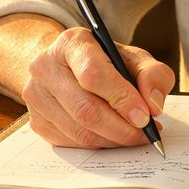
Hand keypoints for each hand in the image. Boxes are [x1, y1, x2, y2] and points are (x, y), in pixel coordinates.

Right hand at [22, 26, 175, 148]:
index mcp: (71, 43)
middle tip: (145, 133)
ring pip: (79, 131)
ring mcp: (35, 95)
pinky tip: (114, 136)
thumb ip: (153, 74)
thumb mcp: (134, 58)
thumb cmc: (105, 62)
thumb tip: (153, 105)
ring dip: (113, 140)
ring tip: (135, 135)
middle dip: (122, 128)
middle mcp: (45, 66)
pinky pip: (71, 143)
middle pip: (85, 109)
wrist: (68, 67)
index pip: (92, 74)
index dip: (121, 98)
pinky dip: (99, 145)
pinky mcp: (36, 120)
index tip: (145, 116)